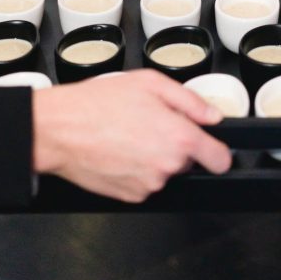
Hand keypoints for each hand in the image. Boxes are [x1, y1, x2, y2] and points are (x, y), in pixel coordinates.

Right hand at [32, 70, 232, 200]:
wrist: (60, 130)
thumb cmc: (98, 102)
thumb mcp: (150, 82)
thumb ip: (189, 100)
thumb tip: (212, 116)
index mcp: (179, 137)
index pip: (220, 160)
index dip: (217, 151)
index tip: (210, 147)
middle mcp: (168, 167)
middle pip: (187, 162)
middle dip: (175, 144)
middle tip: (148, 124)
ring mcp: (149, 186)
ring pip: (164, 172)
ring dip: (153, 156)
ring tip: (127, 134)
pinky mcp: (131, 197)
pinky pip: (144, 183)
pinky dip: (136, 169)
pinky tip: (118, 149)